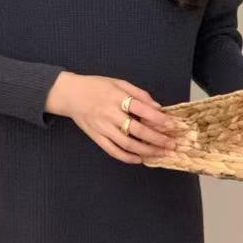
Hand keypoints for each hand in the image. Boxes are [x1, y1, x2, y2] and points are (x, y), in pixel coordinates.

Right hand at [45, 72, 178, 164]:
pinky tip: (139, 159)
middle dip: (157, 139)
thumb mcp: (118, 83)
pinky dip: (127, 157)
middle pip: (138, 130)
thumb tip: (157, 107)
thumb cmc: (95, 86)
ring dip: (146, 151)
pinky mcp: (96, 137)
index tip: (172, 125)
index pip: (142, 110)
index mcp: (117, 98)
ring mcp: (102, 128)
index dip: (159, 119)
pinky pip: (113, 151)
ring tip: (160, 153)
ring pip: (127, 144)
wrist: (70, 95)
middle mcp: (110, 114)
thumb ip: (138, 94)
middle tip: (171, 144)